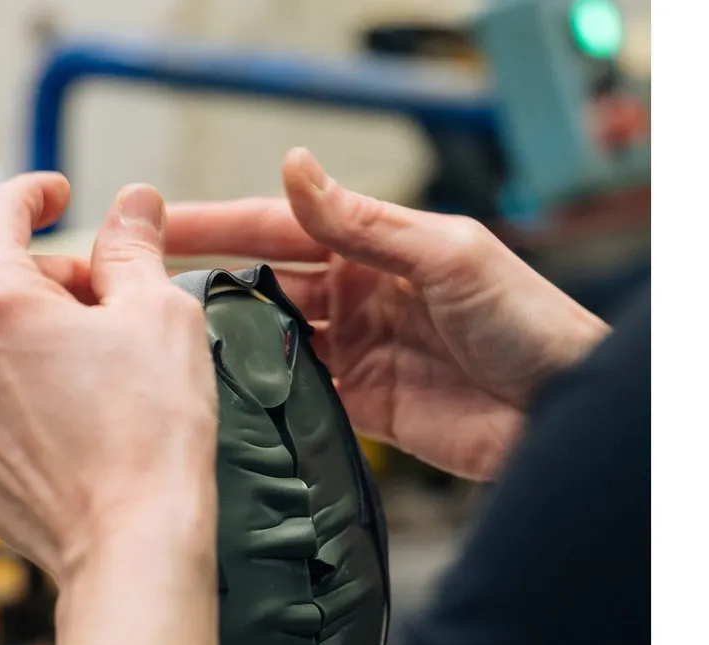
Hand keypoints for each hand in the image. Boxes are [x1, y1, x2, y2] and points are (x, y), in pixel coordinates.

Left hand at [0, 173, 216, 581]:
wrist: (132, 541)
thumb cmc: (151, 432)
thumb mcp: (160, 314)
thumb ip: (134, 246)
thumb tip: (134, 203)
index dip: (33, 192)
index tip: (58, 194)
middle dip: (54, 289)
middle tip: (115, 321)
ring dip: (34, 346)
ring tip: (96, 384)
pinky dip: (17, 398)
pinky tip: (69, 424)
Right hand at [166, 148, 608, 479]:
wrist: (563, 411)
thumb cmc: (530, 323)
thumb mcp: (448, 255)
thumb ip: (366, 223)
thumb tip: (298, 169)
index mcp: (377, 249)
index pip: (280, 229)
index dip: (218, 226)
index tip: (160, 226)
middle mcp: (360, 298)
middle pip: (266, 285)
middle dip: (209, 285)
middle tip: (145, 292)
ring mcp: (359, 354)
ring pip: (276, 343)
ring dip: (232, 345)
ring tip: (175, 350)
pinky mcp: (366, 407)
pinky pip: (303, 397)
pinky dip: (269, 397)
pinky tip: (232, 398)